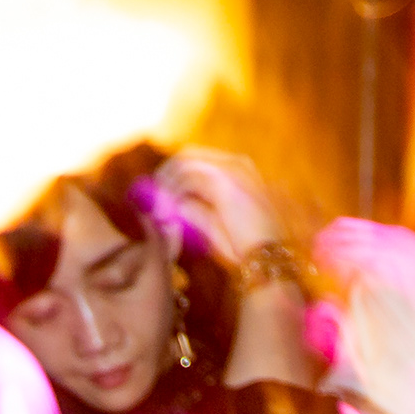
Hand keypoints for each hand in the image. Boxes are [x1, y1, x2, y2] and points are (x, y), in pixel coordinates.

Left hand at [158, 148, 285, 260]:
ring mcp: (232, 168)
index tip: (157, 191)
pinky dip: (171, 190)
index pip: (197, 160)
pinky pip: (187, 176)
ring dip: (165, 183)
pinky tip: (163, 207)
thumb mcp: (214, 224)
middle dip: (164, 174)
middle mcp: (237, 163)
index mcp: (239, 171)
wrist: (265, 258)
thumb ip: (194, 209)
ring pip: (184, 163)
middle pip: (187, 155)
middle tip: (149, 195)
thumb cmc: (243, 247)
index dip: (172, 172)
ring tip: (154, 206)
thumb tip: (172, 203)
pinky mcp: (224, 181)